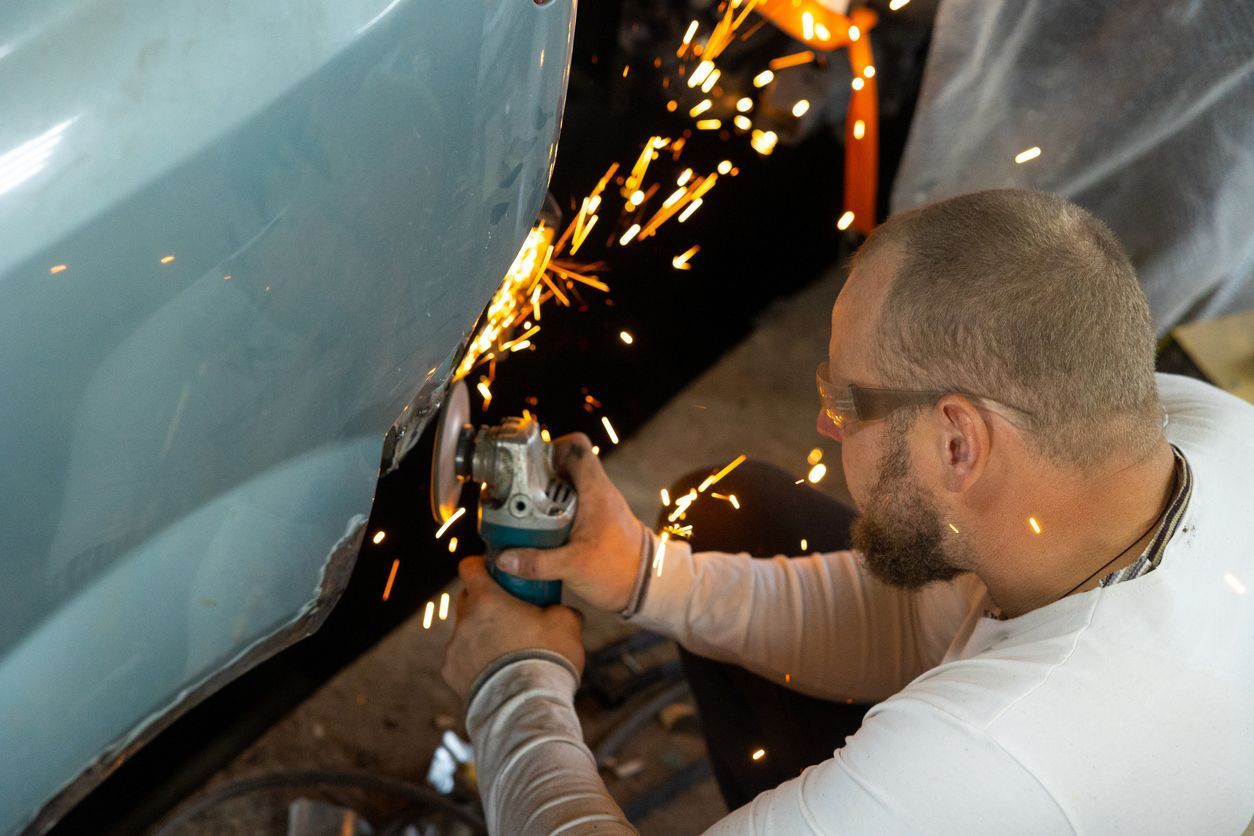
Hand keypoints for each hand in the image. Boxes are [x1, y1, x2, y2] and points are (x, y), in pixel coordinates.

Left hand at [441, 557, 584, 700]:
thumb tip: (563, 611)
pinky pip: (461, 660)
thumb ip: (560, 609)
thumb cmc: (546, 658)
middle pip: (466, 599)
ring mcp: (454, 648)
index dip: (480, 566)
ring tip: (506, 652)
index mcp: (487, 599)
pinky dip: (474, 662)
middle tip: (507, 614)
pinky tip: (496, 673)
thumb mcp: (567, 624)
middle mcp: (464, 620)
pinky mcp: (450, 674)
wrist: (527, 705)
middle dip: (483, 603)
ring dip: (480, 635)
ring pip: (465, 632)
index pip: (469, 567)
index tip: (492, 572)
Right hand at [495, 433, 644, 611]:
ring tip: (520, 515)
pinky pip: (567, 508)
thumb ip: (538, 562)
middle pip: (563, 467)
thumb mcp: (573, 567)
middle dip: (537, 478)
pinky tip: (535, 533)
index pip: (577, 447)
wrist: (648, 588)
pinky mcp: (594, 523)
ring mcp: (596, 507)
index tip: (529, 466)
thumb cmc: (619, 571)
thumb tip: (504, 559)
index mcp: (595, 491)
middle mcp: (596, 493)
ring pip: (563, 489)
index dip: (551, 447)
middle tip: (516, 495)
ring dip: (542, 498)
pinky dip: (551, 515)